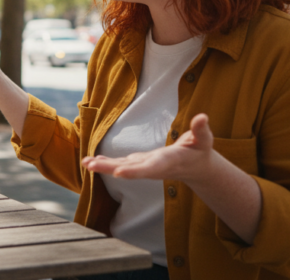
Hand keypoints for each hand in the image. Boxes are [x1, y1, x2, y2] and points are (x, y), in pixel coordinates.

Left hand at [81, 113, 215, 184]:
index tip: (119, 173)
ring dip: (103, 166)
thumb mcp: (204, 140)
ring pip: (121, 167)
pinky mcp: (140, 163)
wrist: (197, 167)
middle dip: (109, 169)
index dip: (134, 170)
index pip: (150, 167)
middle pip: (129, 169)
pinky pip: (120, 164)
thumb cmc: (200, 150)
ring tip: (85, 163)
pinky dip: (106, 163)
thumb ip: (201, 130)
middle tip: (90, 166)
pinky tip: (91, 162)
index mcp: (168, 161)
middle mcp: (153, 167)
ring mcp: (145, 166)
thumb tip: (202, 117)